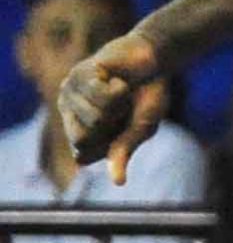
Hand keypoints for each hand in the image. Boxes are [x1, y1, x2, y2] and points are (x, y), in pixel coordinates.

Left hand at [58, 32, 169, 184]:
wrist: (154, 59)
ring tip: (120, 89)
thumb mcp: (141, 129)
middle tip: (122, 108)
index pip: (83, 154)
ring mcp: (69, 94)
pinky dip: (117, 88)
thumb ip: (125, 151)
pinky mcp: (76, 74)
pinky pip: (98, 94)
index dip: (111, 144)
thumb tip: (118, 182)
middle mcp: (69, 115)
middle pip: (84, 138)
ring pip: (94, 116)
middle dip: (113, 125)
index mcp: (82, 132)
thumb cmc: (147, 96)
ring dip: (119, 104)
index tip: (121, 128)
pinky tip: (115, 77)